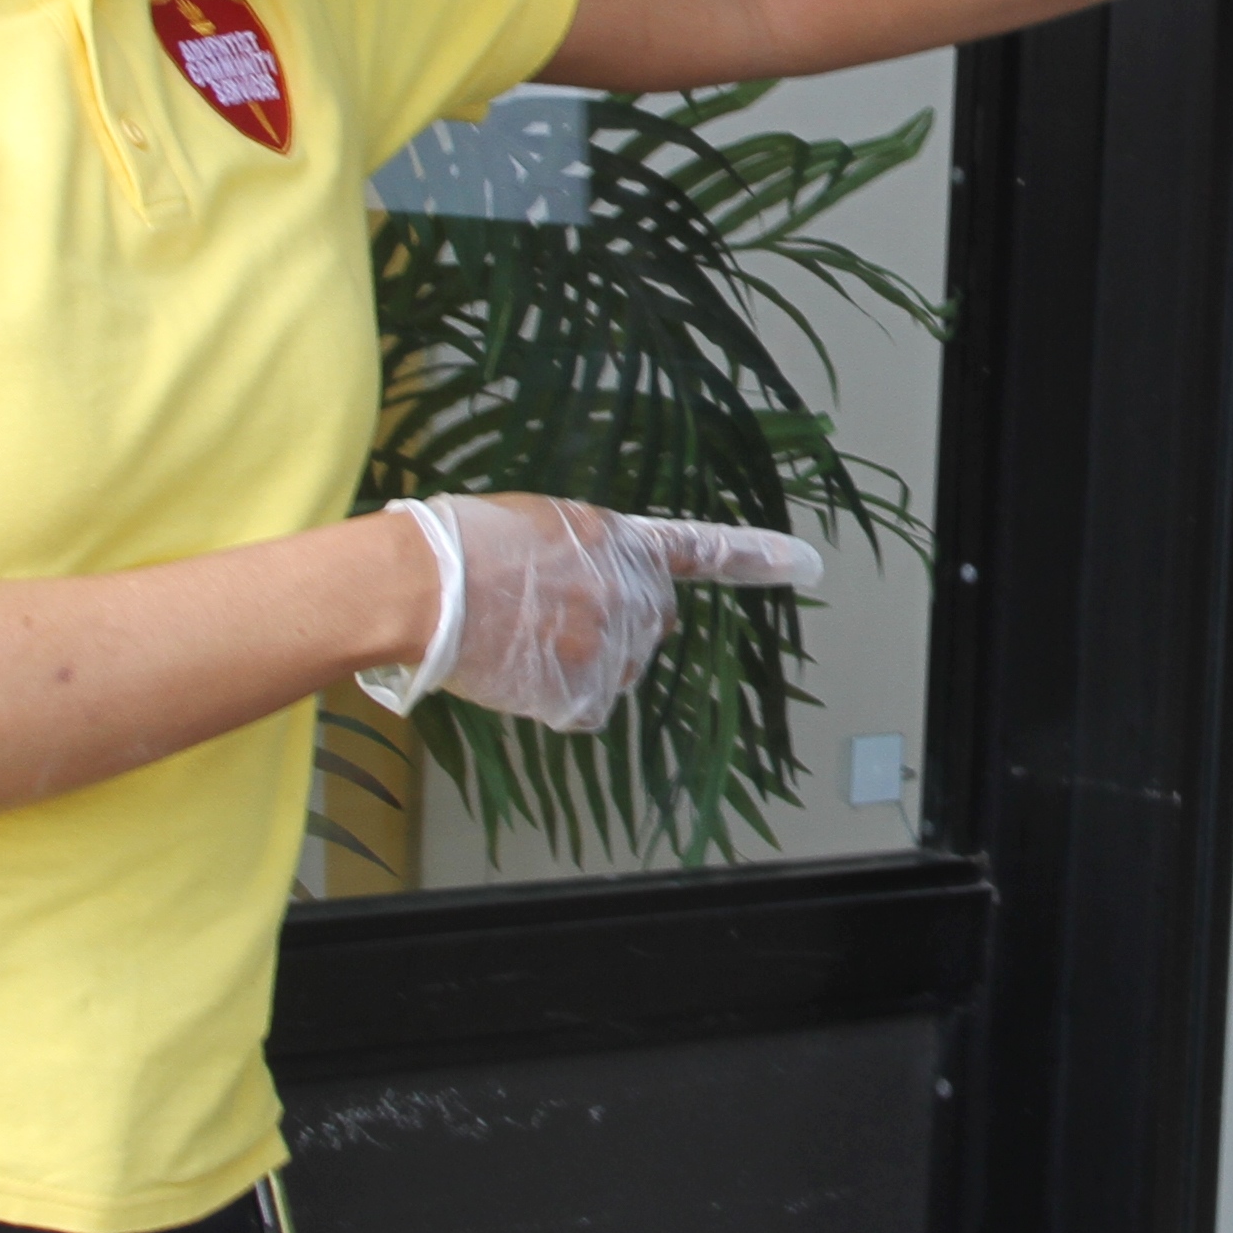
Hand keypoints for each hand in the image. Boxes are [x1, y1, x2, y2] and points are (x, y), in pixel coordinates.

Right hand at [366, 496, 822, 735]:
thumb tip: (586, 590)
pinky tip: (517, 668)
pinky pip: (582, 708)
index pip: (703, 549)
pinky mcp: (587, 694)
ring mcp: (614, 648)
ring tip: (517, 634)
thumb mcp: (542, 523)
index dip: (759, 558)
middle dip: (614, 626)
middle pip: (647, 626)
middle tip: (546, 614)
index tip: (807, 565)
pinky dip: (552, 698)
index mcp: (621, 543)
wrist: (426, 587)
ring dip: (577, 663)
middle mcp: (633, 596)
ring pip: (613, 671)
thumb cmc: (465, 546)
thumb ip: (588, 554)